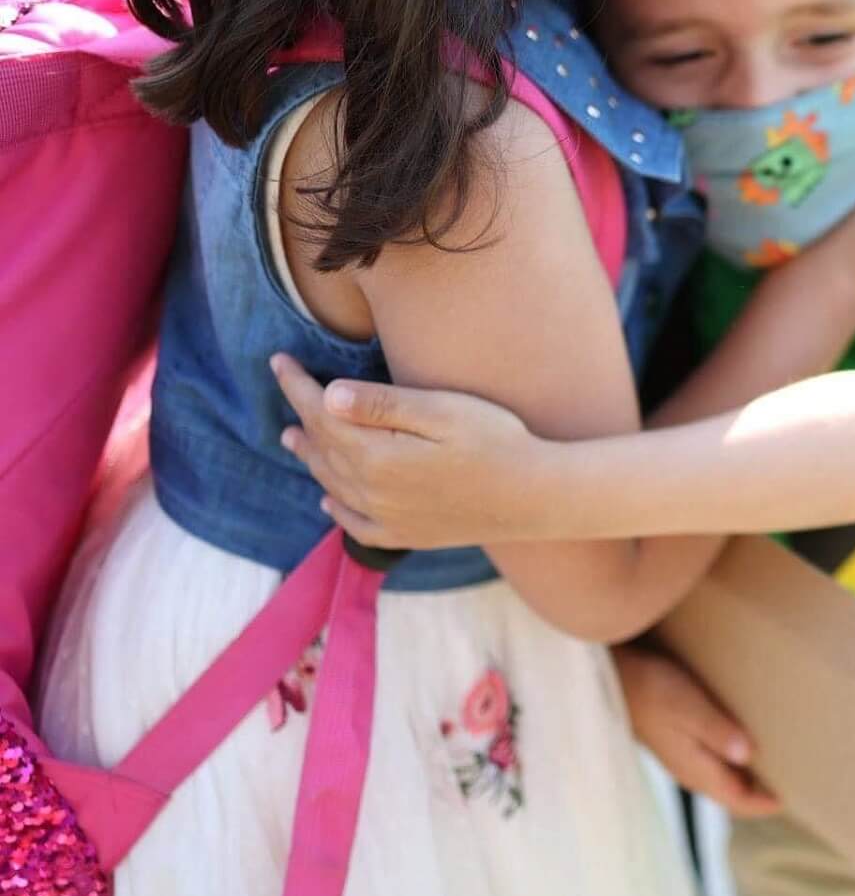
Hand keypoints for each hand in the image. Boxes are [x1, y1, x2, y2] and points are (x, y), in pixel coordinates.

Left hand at [271, 353, 549, 549]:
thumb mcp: (444, 411)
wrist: (535, 497)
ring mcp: (387, 517)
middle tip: (287, 386)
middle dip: (301, 414)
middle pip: (323, 447)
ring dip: (310, 457)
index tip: (278, 360)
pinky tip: (328, 501)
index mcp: (377, 454)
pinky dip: (335, 509)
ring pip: (332, 484)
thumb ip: (384, 405)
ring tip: (293, 437)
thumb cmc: (498, 441)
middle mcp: (371, 491)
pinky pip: (354, 525)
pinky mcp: (406, 535)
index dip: (297, 385)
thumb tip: (328, 396)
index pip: (322, 413)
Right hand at [615, 644, 780, 818]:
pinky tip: (744, 741)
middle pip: (733, 793)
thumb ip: (719, 733)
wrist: (614, 677)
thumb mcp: (689, 708)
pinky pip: (713, 762)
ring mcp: (683, 757)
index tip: (793, 798)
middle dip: (760, 794)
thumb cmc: (653, 688)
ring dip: (748, 777)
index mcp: (697, 770)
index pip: (738, 800)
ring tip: (776, 762)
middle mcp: (691, 771)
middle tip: (794, 782)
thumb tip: (749, 755)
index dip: (765, 803)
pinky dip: (734, 760)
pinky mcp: (677, 742)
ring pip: (724, 778)